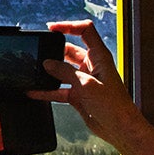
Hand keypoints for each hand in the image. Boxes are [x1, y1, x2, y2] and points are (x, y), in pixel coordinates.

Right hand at [29, 20, 144, 148]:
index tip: (51, 28)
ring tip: (34, 72)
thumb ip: (65, 72)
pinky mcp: (78, 94)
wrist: (119, 128)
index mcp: (99, 56)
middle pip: (69, 50)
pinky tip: (35, 91)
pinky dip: (48, 90)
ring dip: (49, 72)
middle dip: (54, 51)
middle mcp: (92, 66)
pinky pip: (59, 88)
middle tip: (39, 53)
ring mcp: (84, 80)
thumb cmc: (113, 105)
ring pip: (62, 70)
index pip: (85, 31)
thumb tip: (47, 63)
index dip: (68, 26)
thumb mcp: (86, 85)